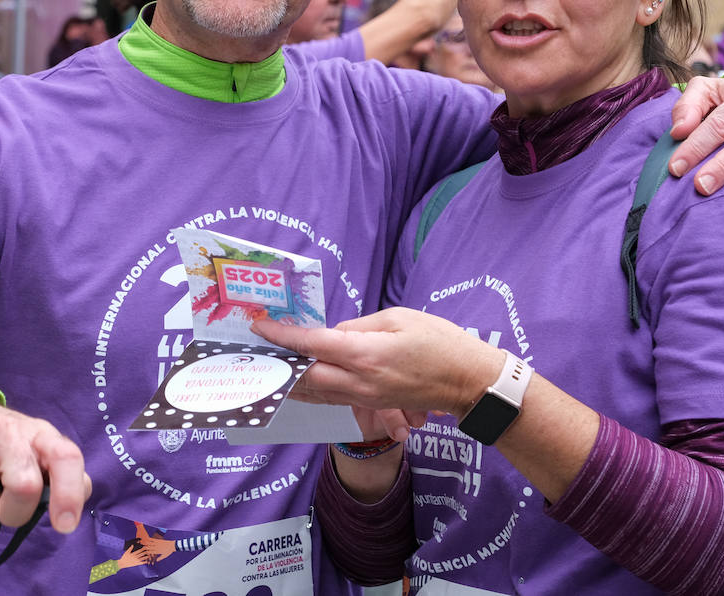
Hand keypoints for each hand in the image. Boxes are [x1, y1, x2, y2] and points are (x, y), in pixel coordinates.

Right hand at [0, 394, 90, 533]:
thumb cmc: (1, 440)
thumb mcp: (35, 445)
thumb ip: (60, 471)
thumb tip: (81, 495)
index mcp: (39, 434)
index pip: (66, 457)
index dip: (70, 493)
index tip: (64, 524)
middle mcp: (9, 432)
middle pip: (24, 489)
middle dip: (14, 513)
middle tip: (4, 503)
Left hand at [253, 309, 499, 417]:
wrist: (468, 381)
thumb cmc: (440, 342)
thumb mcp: (398, 318)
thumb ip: (359, 325)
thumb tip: (333, 333)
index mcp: (364, 353)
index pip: (311, 344)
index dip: (281, 335)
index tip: (258, 326)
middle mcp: (359, 380)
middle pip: (305, 375)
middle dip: (277, 363)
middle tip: (255, 348)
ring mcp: (365, 397)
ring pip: (316, 391)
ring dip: (289, 380)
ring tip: (267, 365)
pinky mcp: (372, 404)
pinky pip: (332, 398)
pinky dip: (311, 389)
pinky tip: (297, 381)